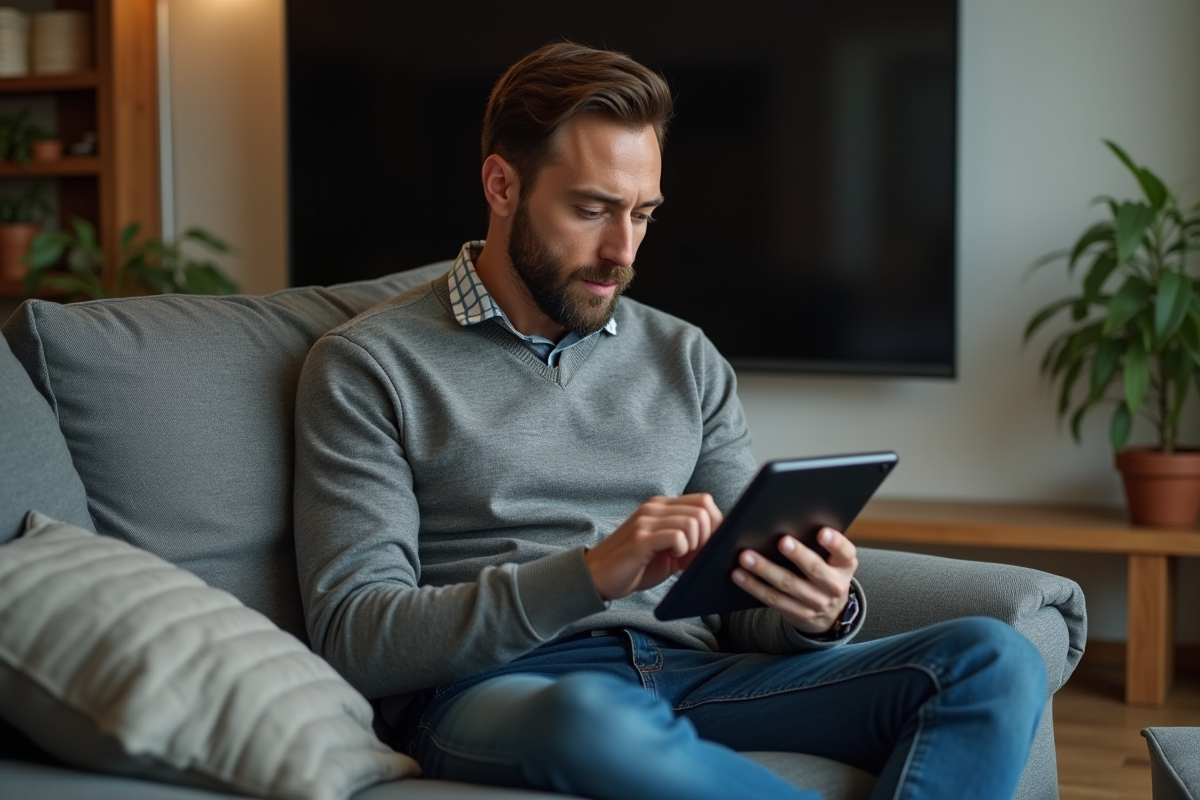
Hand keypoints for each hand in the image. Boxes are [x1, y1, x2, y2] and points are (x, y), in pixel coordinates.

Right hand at [585, 494, 722, 600]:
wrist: (598, 576)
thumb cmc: (636, 564)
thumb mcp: (668, 549)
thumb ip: (690, 540)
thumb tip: (719, 541)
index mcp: (662, 506)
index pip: (704, 501)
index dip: (714, 525)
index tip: (705, 546)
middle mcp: (654, 507)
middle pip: (703, 510)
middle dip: (707, 536)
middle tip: (693, 554)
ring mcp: (646, 521)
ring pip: (692, 522)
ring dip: (694, 545)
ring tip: (679, 557)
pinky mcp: (640, 539)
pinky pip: (676, 536)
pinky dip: (682, 550)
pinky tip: (671, 558)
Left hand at [730, 527, 857, 635]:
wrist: (829, 611)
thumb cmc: (824, 570)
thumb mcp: (833, 558)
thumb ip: (818, 542)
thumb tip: (787, 517)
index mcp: (845, 564)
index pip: (844, 551)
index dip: (835, 542)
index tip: (822, 532)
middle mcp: (834, 585)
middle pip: (814, 569)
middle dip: (797, 555)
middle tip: (781, 541)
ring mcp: (816, 602)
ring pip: (788, 585)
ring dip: (765, 570)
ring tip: (746, 557)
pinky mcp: (798, 613)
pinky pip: (773, 599)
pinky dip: (754, 586)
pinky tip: (739, 575)